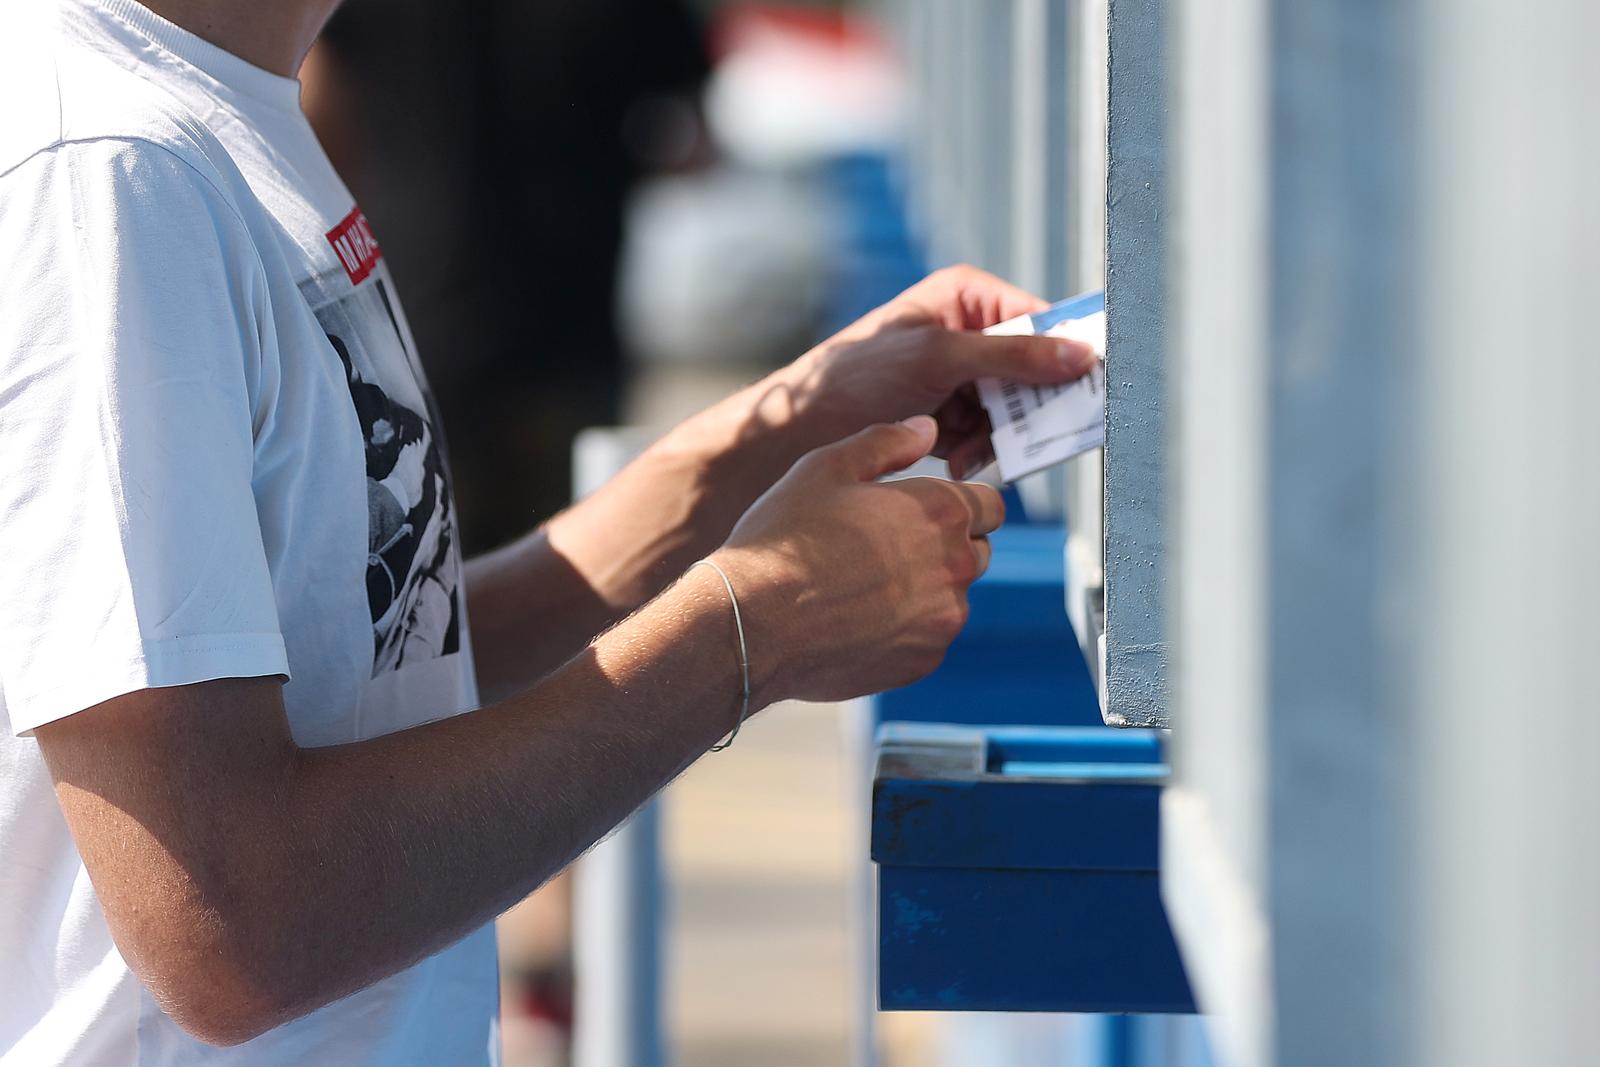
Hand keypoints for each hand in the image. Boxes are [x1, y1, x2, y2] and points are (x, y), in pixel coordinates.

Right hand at [713, 415, 1002, 703]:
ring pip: (953, 596)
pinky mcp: (924, 661)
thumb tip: (927, 430)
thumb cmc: (784, 539)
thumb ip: (887, 442)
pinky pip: (929, 637)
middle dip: (946, 545)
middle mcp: (955, 566)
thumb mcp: (826, 468)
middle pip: (978, 550)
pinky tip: (858, 619)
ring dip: (926, 588)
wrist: (753, 623)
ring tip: (863, 585)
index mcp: (940, 510)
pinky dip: (906, 628)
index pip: (991, 505)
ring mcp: (943, 619)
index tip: (924, 511)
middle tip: (885, 546)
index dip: (959, 503)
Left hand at [780, 265, 1098, 476]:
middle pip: (1034, 368)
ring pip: (1014, 409)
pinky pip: (988, 433)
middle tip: (1033, 434)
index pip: (1040, 319)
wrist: (802, 427)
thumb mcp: (940, 358)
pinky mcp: (948, 414)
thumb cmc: (860, 375)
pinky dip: (976, 451)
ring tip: (966, 452)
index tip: (1095, 383)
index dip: (1068, 351)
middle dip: (1026, 406)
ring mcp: (960, 375)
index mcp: (968, 296)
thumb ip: (1012, 357)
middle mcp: (969, 331)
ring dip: (997, 436)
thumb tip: (1081, 355)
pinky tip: (952, 464)